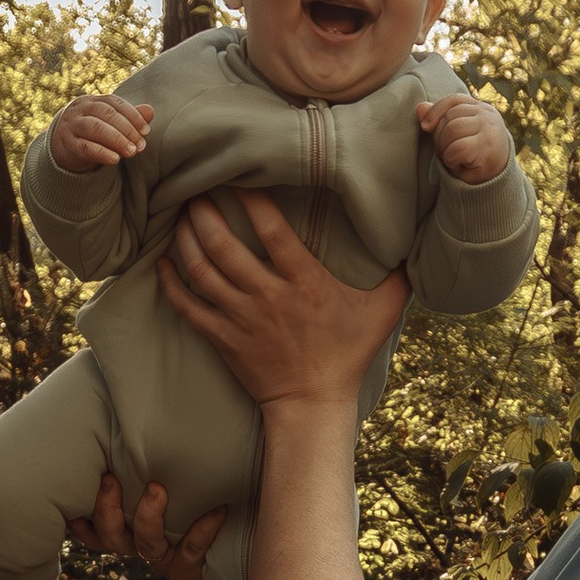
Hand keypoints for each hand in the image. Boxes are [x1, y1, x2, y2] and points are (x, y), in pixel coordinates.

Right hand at [49, 92, 153, 173]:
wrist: (63, 148)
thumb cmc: (92, 134)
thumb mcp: (110, 124)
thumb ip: (129, 118)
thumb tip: (150, 110)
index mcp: (92, 101)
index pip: (114, 103)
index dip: (132, 115)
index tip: (146, 131)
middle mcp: (80, 109)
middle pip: (106, 114)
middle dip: (127, 129)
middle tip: (141, 145)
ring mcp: (71, 126)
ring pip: (95, 128)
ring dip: (117, 140)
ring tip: (132, 152)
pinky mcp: (67, 145)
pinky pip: (85, 147)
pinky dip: (102, 153)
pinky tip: (115, 160)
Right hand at [65, 473, 224, 579]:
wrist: (228, 535)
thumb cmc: (184, 491)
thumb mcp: (152, 478)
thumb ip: (130, 460)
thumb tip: (113, 417)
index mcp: (121, 529)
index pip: (91, 530)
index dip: (79, 520)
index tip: (72, 498)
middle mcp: (137, 546)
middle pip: (110, 538)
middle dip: (107, 509)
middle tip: (109, 479)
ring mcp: (163, 558)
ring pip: (146, 545)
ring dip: (148, 517)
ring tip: (156, 489)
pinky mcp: (190, 565)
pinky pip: (193, 547)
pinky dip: (203, 528)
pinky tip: (217, 508)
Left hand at [159, 193, 409, 413]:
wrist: (312, 405)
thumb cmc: (348, 355)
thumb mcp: (383, 312)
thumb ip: (399, 276)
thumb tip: (418, 241)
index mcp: (305, 282)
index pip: (272, 230)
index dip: (251, 198)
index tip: (236, 174)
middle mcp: (268, 297)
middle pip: (225, 246)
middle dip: (205, 213)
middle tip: (194, 189)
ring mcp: (241, 319)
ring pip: (202, 271)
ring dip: (186, 240)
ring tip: (180, 215)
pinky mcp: (222, 339)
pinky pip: (188, 307)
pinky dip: (171, 283)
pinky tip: (161, 262)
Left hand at [418, 90, 511, 186]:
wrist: (495, 178)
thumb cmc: (472, 154)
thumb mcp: (456, 135)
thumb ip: (439, 119)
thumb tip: (420, 108)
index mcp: (479, 108)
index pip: (454, 100)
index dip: (436, 111)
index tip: (425, 126)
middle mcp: (487, 114)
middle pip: (450, 117)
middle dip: (440, 136)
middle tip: (447, 152)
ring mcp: (489, 129)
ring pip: (452, 129)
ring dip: (445, 149)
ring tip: (453, 158)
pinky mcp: (487, 147)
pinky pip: (457, 148)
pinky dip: (451, 159)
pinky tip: (458, 164)